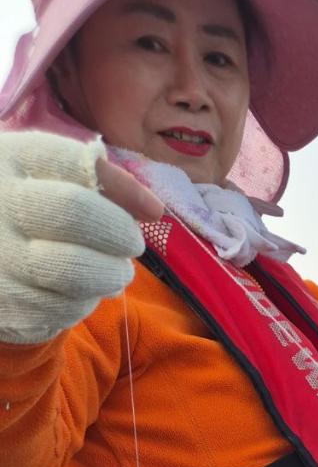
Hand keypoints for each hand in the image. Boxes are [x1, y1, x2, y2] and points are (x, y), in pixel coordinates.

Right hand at [0, 130, 163, 345]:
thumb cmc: (33, 210)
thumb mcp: (57, 179)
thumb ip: (103, 182)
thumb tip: (153, 209)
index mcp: (10, 160)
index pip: (71, 162)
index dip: (124, 188)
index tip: (153, 211)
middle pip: (74, 212)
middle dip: (119, 233)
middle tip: (133, 244)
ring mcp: (0, 254)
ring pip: (74, 269)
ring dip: (111, 273)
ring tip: (117, 270)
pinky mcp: (7, 300)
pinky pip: (64, 306)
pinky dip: (88, 300)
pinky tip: (86, 289)